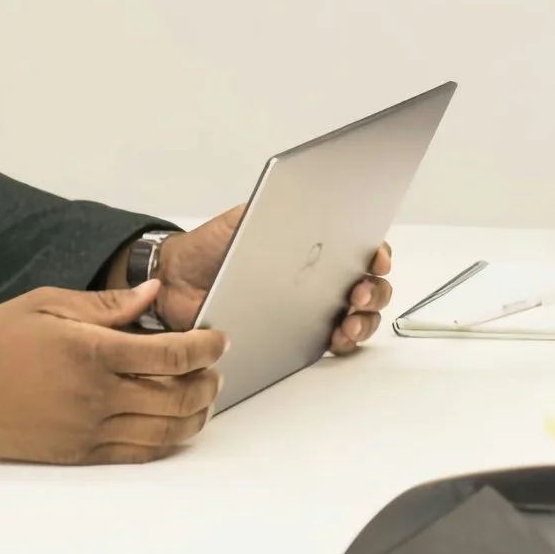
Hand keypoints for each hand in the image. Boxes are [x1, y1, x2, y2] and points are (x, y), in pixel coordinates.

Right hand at [0, 282, 226, 462]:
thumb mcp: (48, 304)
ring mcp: (85, 429)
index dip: (206, 346)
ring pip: (164, 431)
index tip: (219, 338)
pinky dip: (165, 441)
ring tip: (204, 396)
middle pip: (177, 397)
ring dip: (195, 415)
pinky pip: (136, 453)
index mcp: (90, 352)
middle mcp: (93, 396)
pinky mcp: (76, 453)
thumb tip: (154, 294)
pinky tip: (175, 426)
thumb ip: (108, 304)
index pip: (171, 355)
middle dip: (209, 382)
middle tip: (216, 367)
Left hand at [153, 204, 392, 352]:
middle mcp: (322, 277)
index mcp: (315, 245)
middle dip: (376, 291)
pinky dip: (345, 342)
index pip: (361, 247)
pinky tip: (338, 339)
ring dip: (366, 320)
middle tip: (358, 294)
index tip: (376, 260)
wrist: (176, 282)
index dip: (378, 253)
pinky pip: (335, 343)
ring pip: (361, 316)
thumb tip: (301, 210)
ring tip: (349, 322)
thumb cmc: (210, 247)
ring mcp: (314, 308)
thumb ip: (271, 211)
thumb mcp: (241, 219)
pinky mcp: (299, 336)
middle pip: (371, 284)